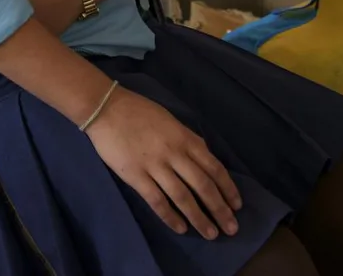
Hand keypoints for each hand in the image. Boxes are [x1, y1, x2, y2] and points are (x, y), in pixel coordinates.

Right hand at [86, 88, 241, 238]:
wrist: (106, 108)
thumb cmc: (139, 112)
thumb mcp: (171, 121)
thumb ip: (188, 140)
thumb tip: (204, 156)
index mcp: (185, 138)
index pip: (214, 167)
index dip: (228, 188)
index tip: (236, 205)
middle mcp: (175, 153)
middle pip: (203, 186)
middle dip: (220, 209)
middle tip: (231, 228)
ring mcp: (155, 165)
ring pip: (183, 197)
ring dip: (199, 218)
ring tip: (211, 234)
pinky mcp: (136, 176)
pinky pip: (157, 200)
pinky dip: (170, 217)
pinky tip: (181, 229)